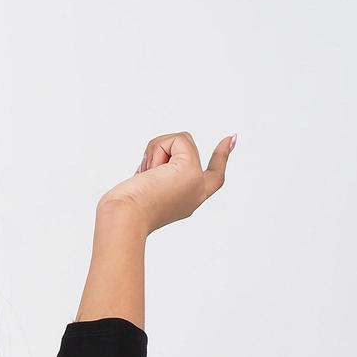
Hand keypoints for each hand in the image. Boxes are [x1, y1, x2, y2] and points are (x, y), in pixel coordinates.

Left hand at [100, 131, 236, 233]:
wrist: (125, 217)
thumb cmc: (125, 209)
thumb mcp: (144, 189)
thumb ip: (156, 176)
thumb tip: (151, 167)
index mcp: (188, 200)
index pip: (213, 176)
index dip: (222, 156)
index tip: (231, 138)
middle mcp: (197, 192)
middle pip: (187, 149)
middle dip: (161, 149)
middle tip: (145, 173)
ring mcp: (197, 181)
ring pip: (181, 140)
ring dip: (157, 150)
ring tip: (146, 175)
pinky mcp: (191, 170)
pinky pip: (177, 139)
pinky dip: (158, 148)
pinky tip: (150, 170)